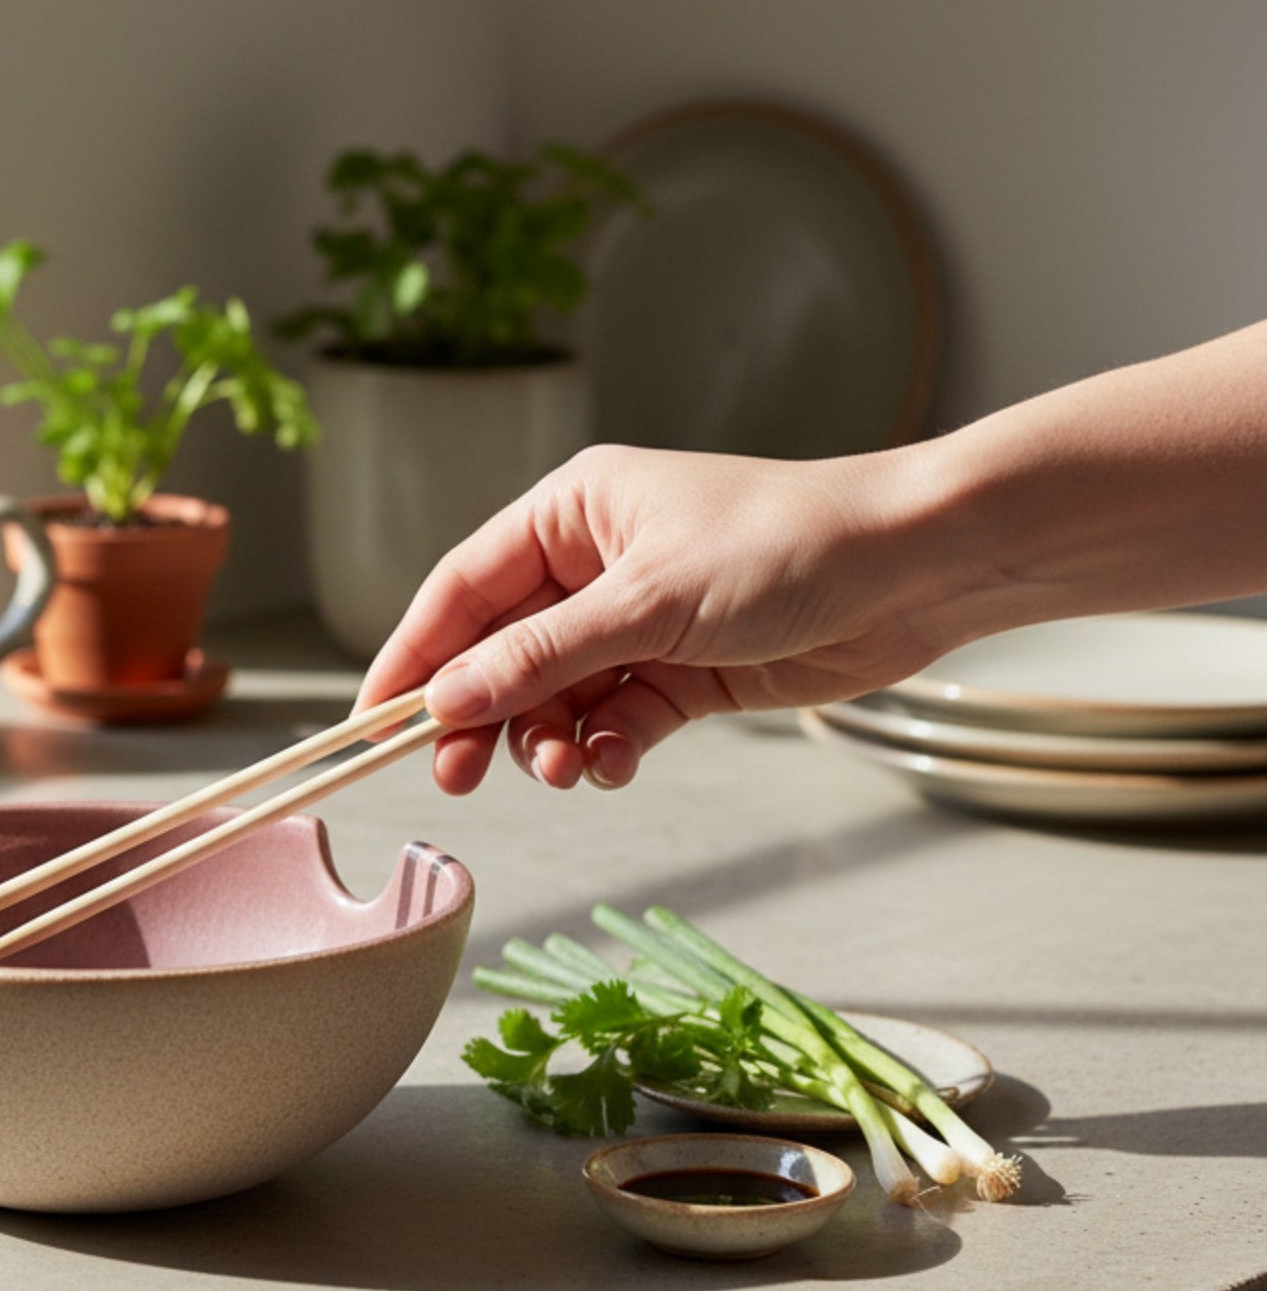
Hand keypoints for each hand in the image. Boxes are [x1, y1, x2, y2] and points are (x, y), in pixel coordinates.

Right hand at [357, 441, 964, 793]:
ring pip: (557, 696)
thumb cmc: (786, 547)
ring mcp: (640, 621)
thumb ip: (540, 658)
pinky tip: (618, 764)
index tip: (374, 722)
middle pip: (502, 651)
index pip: (463, 590)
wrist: (916, 570)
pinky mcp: (684, 671)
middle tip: (456, 777)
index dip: (413, 655)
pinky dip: (608, 748)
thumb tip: (445, 701)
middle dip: (482, 714)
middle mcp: (597, 565)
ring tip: (570, 769)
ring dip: (552, 740)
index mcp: (573, 514)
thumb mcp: (647, 604)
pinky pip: (615, 719)